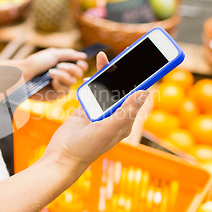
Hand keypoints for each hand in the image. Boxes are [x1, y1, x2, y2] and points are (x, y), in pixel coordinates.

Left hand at [23, 48, 88, 100]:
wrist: (23, 75)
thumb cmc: (36, 63)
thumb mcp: (53, 54)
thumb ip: (70, 54)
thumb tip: (84, 56)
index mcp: (64, 65)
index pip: (80, 67)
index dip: (82, 65)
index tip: (79, 62)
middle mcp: (63, 76)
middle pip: (79, 75)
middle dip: (71, 69)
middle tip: (59, 65)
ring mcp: (60, 86)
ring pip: (72, 82)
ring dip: (63, 75)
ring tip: (51, 73)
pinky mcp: (55, 95)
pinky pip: (65, 91)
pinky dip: (59, 84)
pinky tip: (52, 82)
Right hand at [42, 52, 148, 176]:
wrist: (62, 156)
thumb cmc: (87, 147)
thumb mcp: (109, 128)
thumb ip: (126, 110)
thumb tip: (144, 92)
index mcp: (125, 121)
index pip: (137, 97)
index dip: (144, 81)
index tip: (149, 65)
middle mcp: (114, 116)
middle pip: (122, 89)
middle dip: (124, 73)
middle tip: (125, 55)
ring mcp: (100, 111)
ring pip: (106, 88)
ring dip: (106, 74)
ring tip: (105, 59)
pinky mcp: (86, 109)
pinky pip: (92, 91)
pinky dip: (92, 81)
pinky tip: (92, 73)